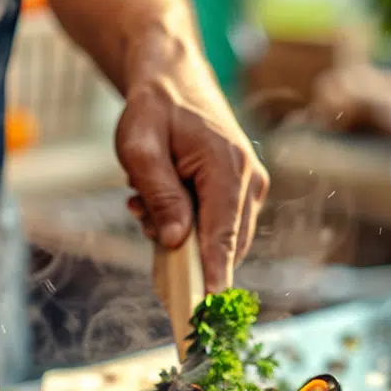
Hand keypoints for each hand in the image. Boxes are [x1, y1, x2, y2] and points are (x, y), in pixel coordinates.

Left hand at [115, 38, 268, 291]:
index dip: (213, 277)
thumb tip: (174, 241)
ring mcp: (250, 188)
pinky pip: (217, 229)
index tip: (206, 312)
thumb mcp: (140, 147)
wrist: (174, 78)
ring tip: (146, 199)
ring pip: (219, 240)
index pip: (223, 236)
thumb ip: (159, 194)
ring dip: (181, 236)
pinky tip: (160, 202)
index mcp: (228, 167)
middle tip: (141, 213)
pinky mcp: (241, 194)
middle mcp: (249, 181)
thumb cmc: (155, 109)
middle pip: (224, 245)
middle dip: (181, 249)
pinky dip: (188, 227)